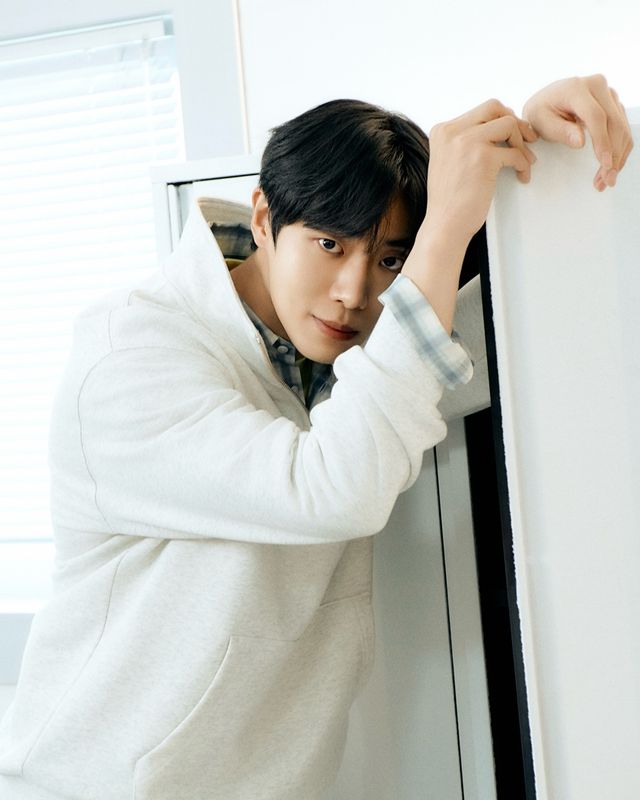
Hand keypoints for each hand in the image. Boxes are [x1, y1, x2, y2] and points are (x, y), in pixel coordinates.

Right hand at [422, 99, 537, 246]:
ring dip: (521, 142)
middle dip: (514, 122)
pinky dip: (523, 164)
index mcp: (442, 130)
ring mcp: (467, 142)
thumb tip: (493, 128)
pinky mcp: (483, 158)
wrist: (444, 225)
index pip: (480, 110)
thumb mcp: (448, 161)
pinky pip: (515, 152)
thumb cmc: (449, 201)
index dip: (500, 120)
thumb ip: (462, 142)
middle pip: (494, 107)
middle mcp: (452, 132)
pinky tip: (521, 176)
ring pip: (508, 123)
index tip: (510, 136)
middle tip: (526, 140)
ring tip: (525, 161)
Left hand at [522, 74, 633, 191]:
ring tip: (606, 180)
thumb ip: (559, 131)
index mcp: (576, 88)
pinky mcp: (614, 104)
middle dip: (613, 155)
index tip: (604, 164)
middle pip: (614, 123)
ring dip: (618, 157)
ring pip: (622, 128)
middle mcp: (597, 86)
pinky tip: (610, 168)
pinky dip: (619, 150)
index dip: (602, 141)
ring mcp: (609, 94)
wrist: (547, 100)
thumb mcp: (540, 122)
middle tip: (607, 181)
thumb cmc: (541, 111)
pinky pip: (623, 129)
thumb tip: (580, 141)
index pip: (596, 116)